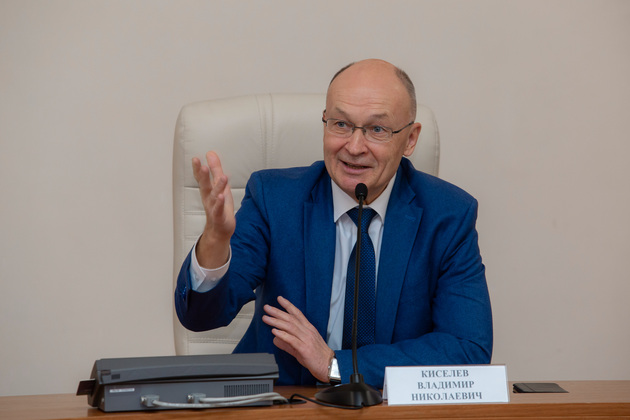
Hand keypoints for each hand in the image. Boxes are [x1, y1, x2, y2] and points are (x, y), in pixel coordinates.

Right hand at [192, 151, 234, 267]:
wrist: (220, 229)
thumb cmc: (220, 205)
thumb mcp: (219, 185)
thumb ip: (216, 169)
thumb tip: (210, 153)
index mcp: (208, 190)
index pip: (201, 178)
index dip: (198, 169)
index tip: (195, 159)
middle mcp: (208, 198)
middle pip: (205, 186)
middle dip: (203, 176)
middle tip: (202, 165)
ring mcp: (213, 208)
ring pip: (214, 197)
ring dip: (218, 187)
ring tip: (222, 177)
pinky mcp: (220, 217)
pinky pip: (219, 210)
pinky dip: (220, 204)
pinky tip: (221, 197)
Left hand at [262, 296, 333, 382]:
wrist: (329, 366)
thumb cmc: (317, 356)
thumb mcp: (301, 347)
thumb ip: (287, 343)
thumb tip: (276, 339)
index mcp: (308, 329)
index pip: (297, 313)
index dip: (288, 305)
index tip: (279, 299)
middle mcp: (307, 331)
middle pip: (291, 318)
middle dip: (277, 312)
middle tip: (267, 307)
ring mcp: (306, 339)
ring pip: (290, 327)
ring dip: (276, 321)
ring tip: (266, 318)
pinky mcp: (304, 349)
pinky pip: (292, 339)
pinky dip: (282, 334)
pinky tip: (274, 331)